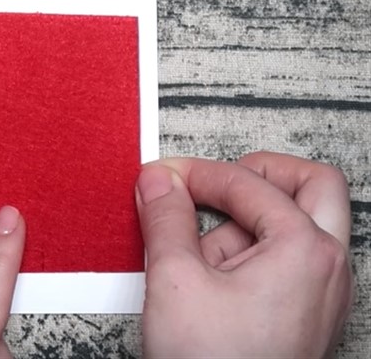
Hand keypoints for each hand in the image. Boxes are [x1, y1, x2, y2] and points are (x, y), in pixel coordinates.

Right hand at [136, 152, 352, 357]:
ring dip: (244, 222)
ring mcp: (320, 292)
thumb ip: (166, 218)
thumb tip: (159, 180)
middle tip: (217, 182)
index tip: (165, 177)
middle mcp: (326, 268)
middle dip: (258, 174)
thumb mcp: (175, 281)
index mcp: (304, 250)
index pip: (247, 183)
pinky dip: (248, 253)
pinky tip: (207, 282)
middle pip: (309, 186)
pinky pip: (286, 260)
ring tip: (195, 261)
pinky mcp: (304, 312)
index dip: (197, 173)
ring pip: (297, 222)